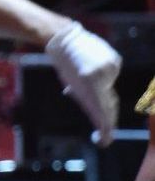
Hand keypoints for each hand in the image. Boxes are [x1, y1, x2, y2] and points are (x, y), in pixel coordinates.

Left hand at [45, 21, 120, 146]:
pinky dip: (104, 79)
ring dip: (100, 91)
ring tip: (86, 80)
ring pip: (109, 89)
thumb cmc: (64, 65)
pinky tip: (93, 71)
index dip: (104, 128)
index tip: (104, 141)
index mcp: (88, 82)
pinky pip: (111, 77)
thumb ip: (82, 96)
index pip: (101, 110)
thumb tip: (95, 110)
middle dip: (106, 120)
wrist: (67, 39)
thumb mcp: (69, 83)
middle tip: (103, 136)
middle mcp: (101, 75)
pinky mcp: (116, 62)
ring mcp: (110, 67)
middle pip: (109, 104)